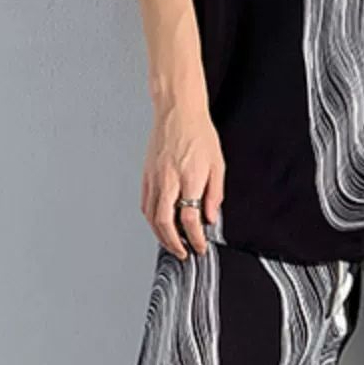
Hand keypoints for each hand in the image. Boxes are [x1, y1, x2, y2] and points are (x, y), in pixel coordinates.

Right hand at [141, 96, 224, 258]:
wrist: (177, 111)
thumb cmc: (199, 133)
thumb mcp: (218, 164)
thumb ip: (215, 194)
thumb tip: (211, 217)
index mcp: (190, 177)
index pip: (190, 217)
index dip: (195, 237)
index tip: (200, 245)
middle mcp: (169, 179)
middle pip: (165, 221)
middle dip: (174, 243)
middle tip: (184, 252)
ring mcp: (154, 177)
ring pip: (152, 216)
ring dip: (161, 235)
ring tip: (173, 244)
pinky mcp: (146, 175)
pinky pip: (145, 204)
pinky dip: (152, 220)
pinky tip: (160, 225)